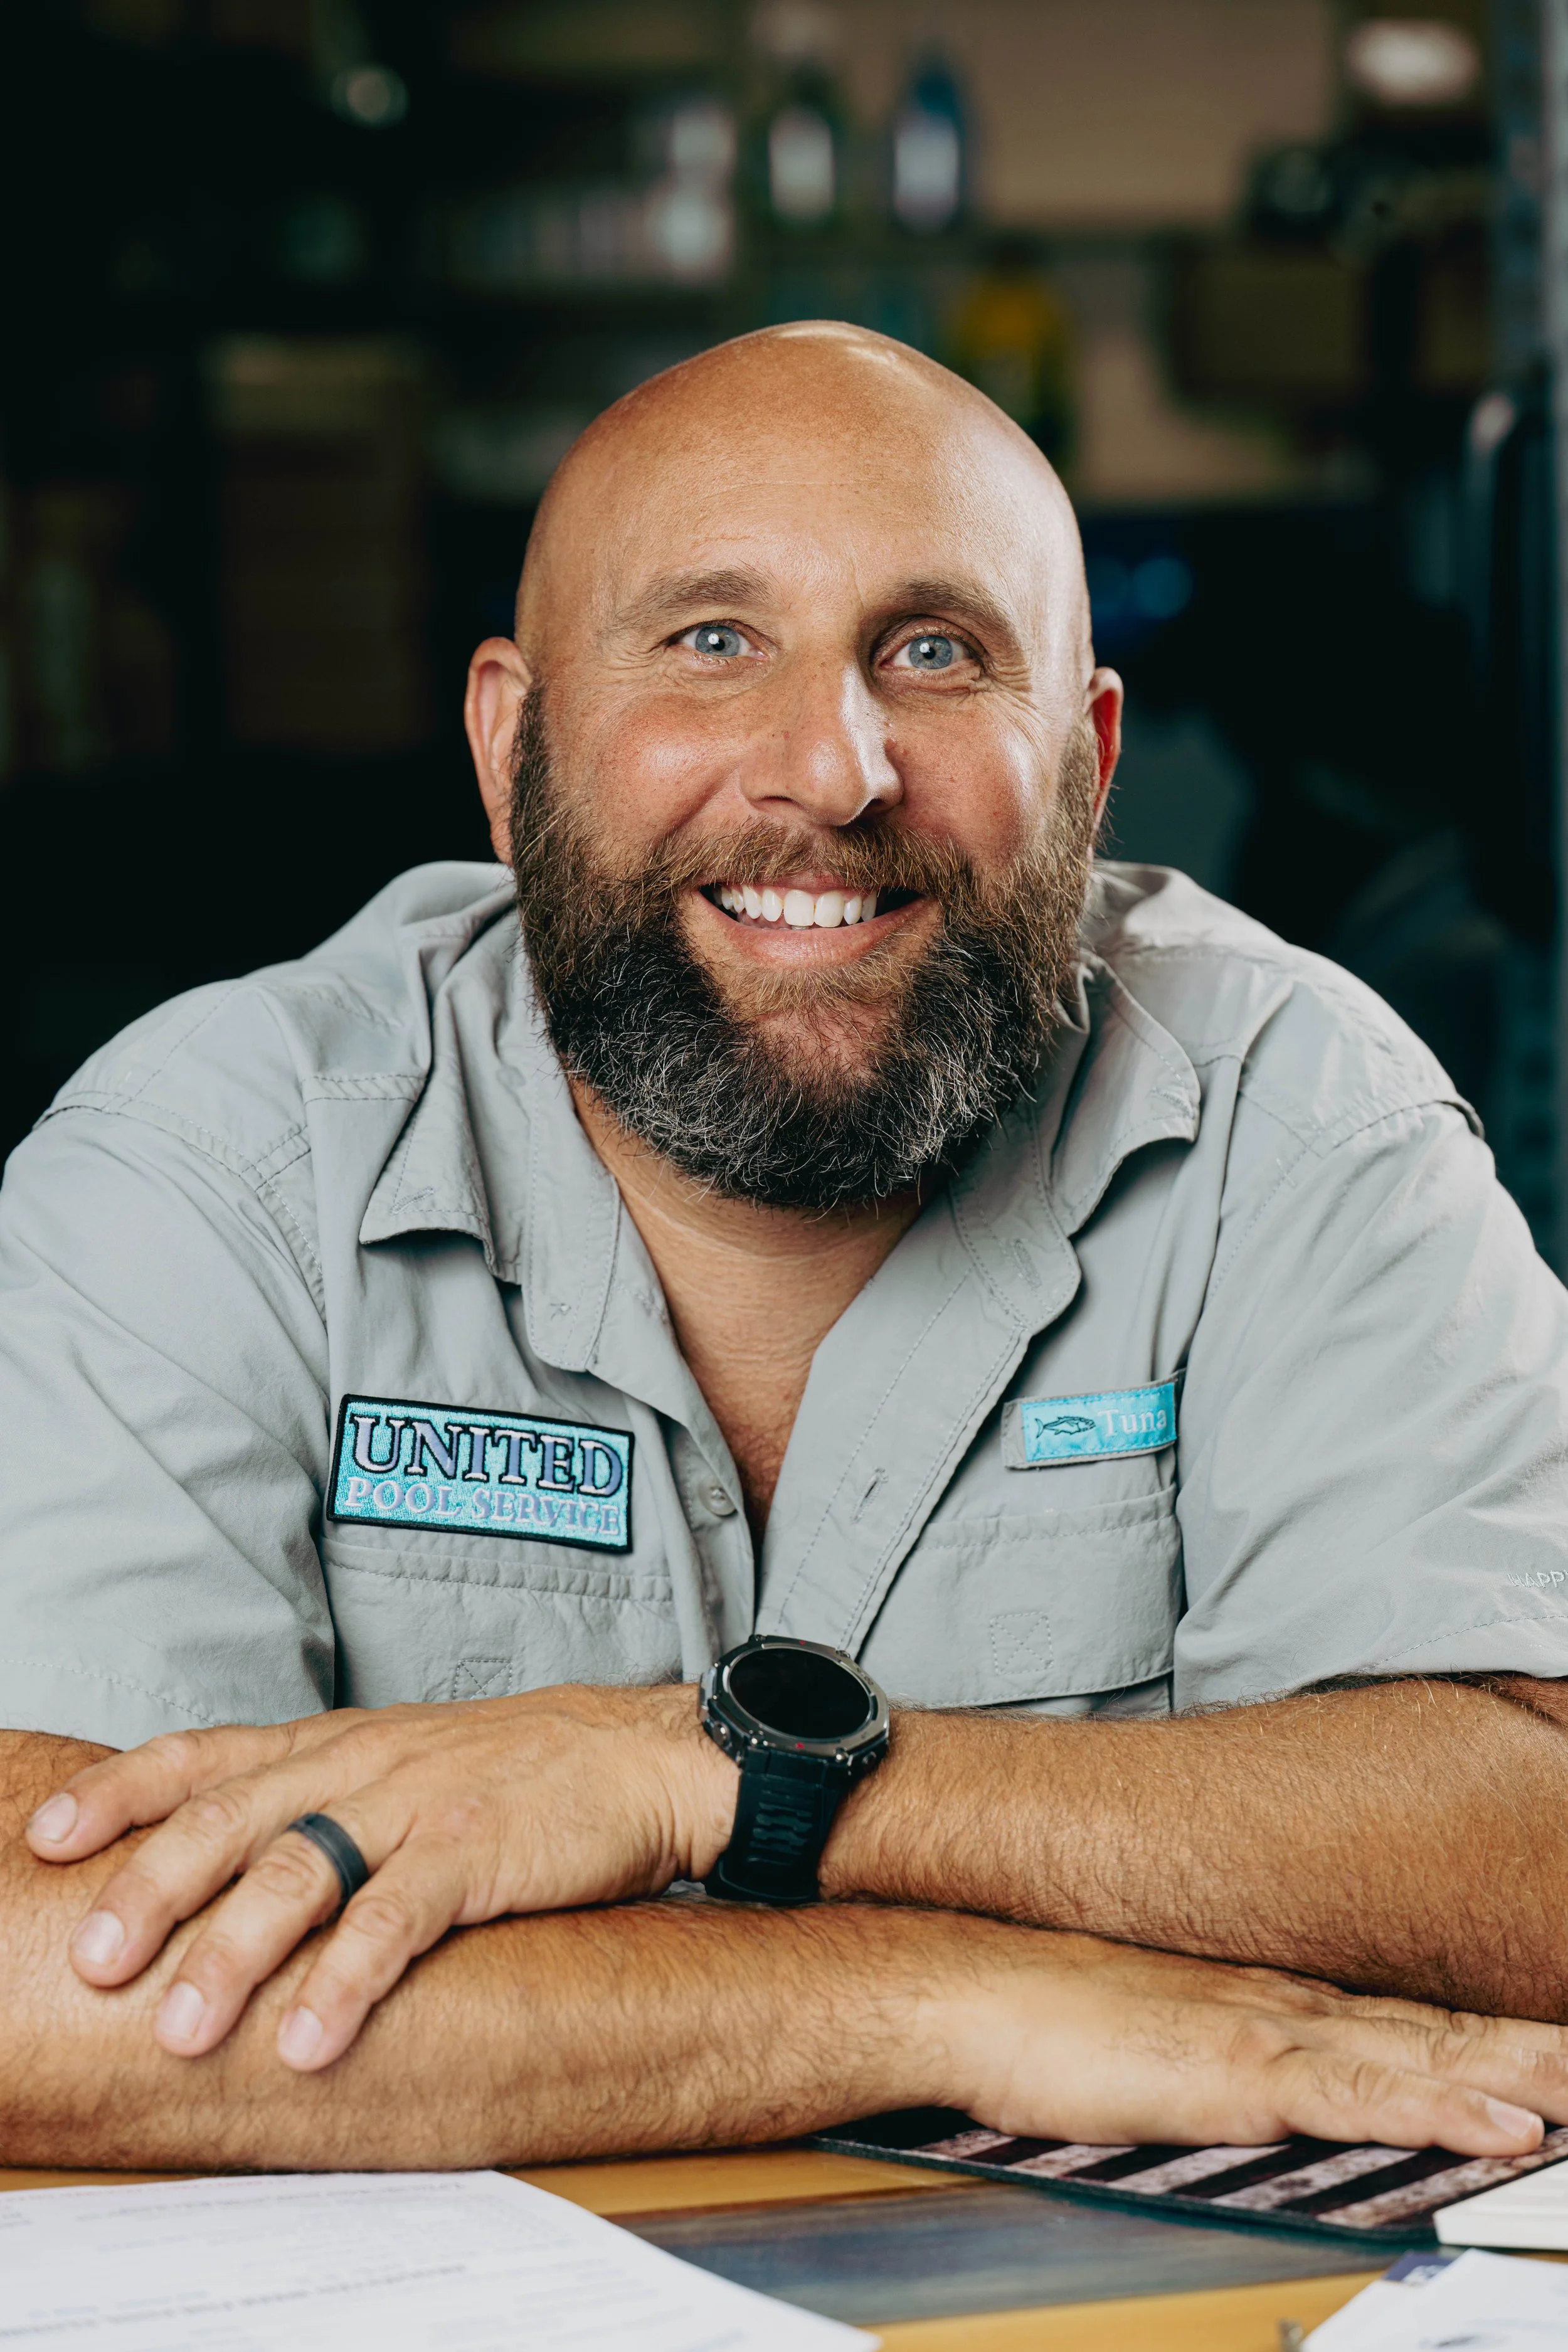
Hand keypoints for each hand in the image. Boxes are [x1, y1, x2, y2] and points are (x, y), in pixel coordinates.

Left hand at [26, 1687, 736, 2070]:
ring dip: (233, 1952)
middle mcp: (363, 1763)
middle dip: (151, 1889)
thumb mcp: (403, 1761)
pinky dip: (348, 1979)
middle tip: (92, 1959)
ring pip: (302, 1869)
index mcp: (337, 1742)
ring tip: (183, 2027)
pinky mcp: (477, 1849)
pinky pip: (398, 1919)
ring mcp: (418, 1804)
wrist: (641, 1753)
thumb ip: (319, 1798)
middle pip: (232, 1819)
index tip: (49, 1835)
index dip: (122, 1791)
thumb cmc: (517, 1768)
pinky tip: (311, 2038)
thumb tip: (222, 1862)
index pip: (206, 1754)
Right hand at [931, 1926, 1567, 2157]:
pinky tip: (1499, 2121)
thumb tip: (1260, 2083)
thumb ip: (1217, 2050)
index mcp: (1267, 2000)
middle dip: (1531, 2047)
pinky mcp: (1237, 2070)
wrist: (965, 1985)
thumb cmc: (1042, 2012)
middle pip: (1435, 2028)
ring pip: (1423, 2053)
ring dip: (1519, 2070)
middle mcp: (1283, 2005)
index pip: (1403, 2020)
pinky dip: (1439, 2104)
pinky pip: (1361, 2095)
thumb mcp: (1153, 2032)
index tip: (1550, 2053)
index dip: (1488, 2037)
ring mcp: (1266, 2032)